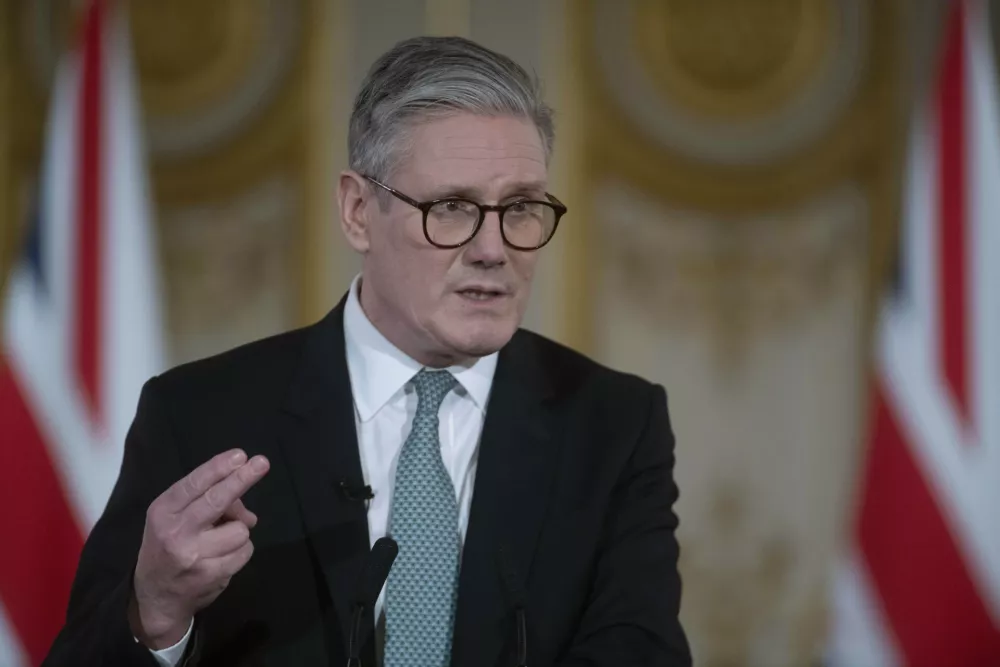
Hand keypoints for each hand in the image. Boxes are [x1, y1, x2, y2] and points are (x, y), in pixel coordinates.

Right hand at [129, 449, 269, 648]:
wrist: (156, 598)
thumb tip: (248, 513)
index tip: (240, 455)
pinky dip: (241, 551)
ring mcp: (194, 555)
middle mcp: (175, 532)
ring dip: (239, 531)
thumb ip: (205, 504)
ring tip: (221, 542)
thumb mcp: (174, 520)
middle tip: (262, 463)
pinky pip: (245, 551)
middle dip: (242, 479)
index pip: (194, 484)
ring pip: (240, 529)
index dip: (219, 467)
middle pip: (217, 500)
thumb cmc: (168, 547)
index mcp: (163, 512)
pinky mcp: (211, 575)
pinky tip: (223, 557)